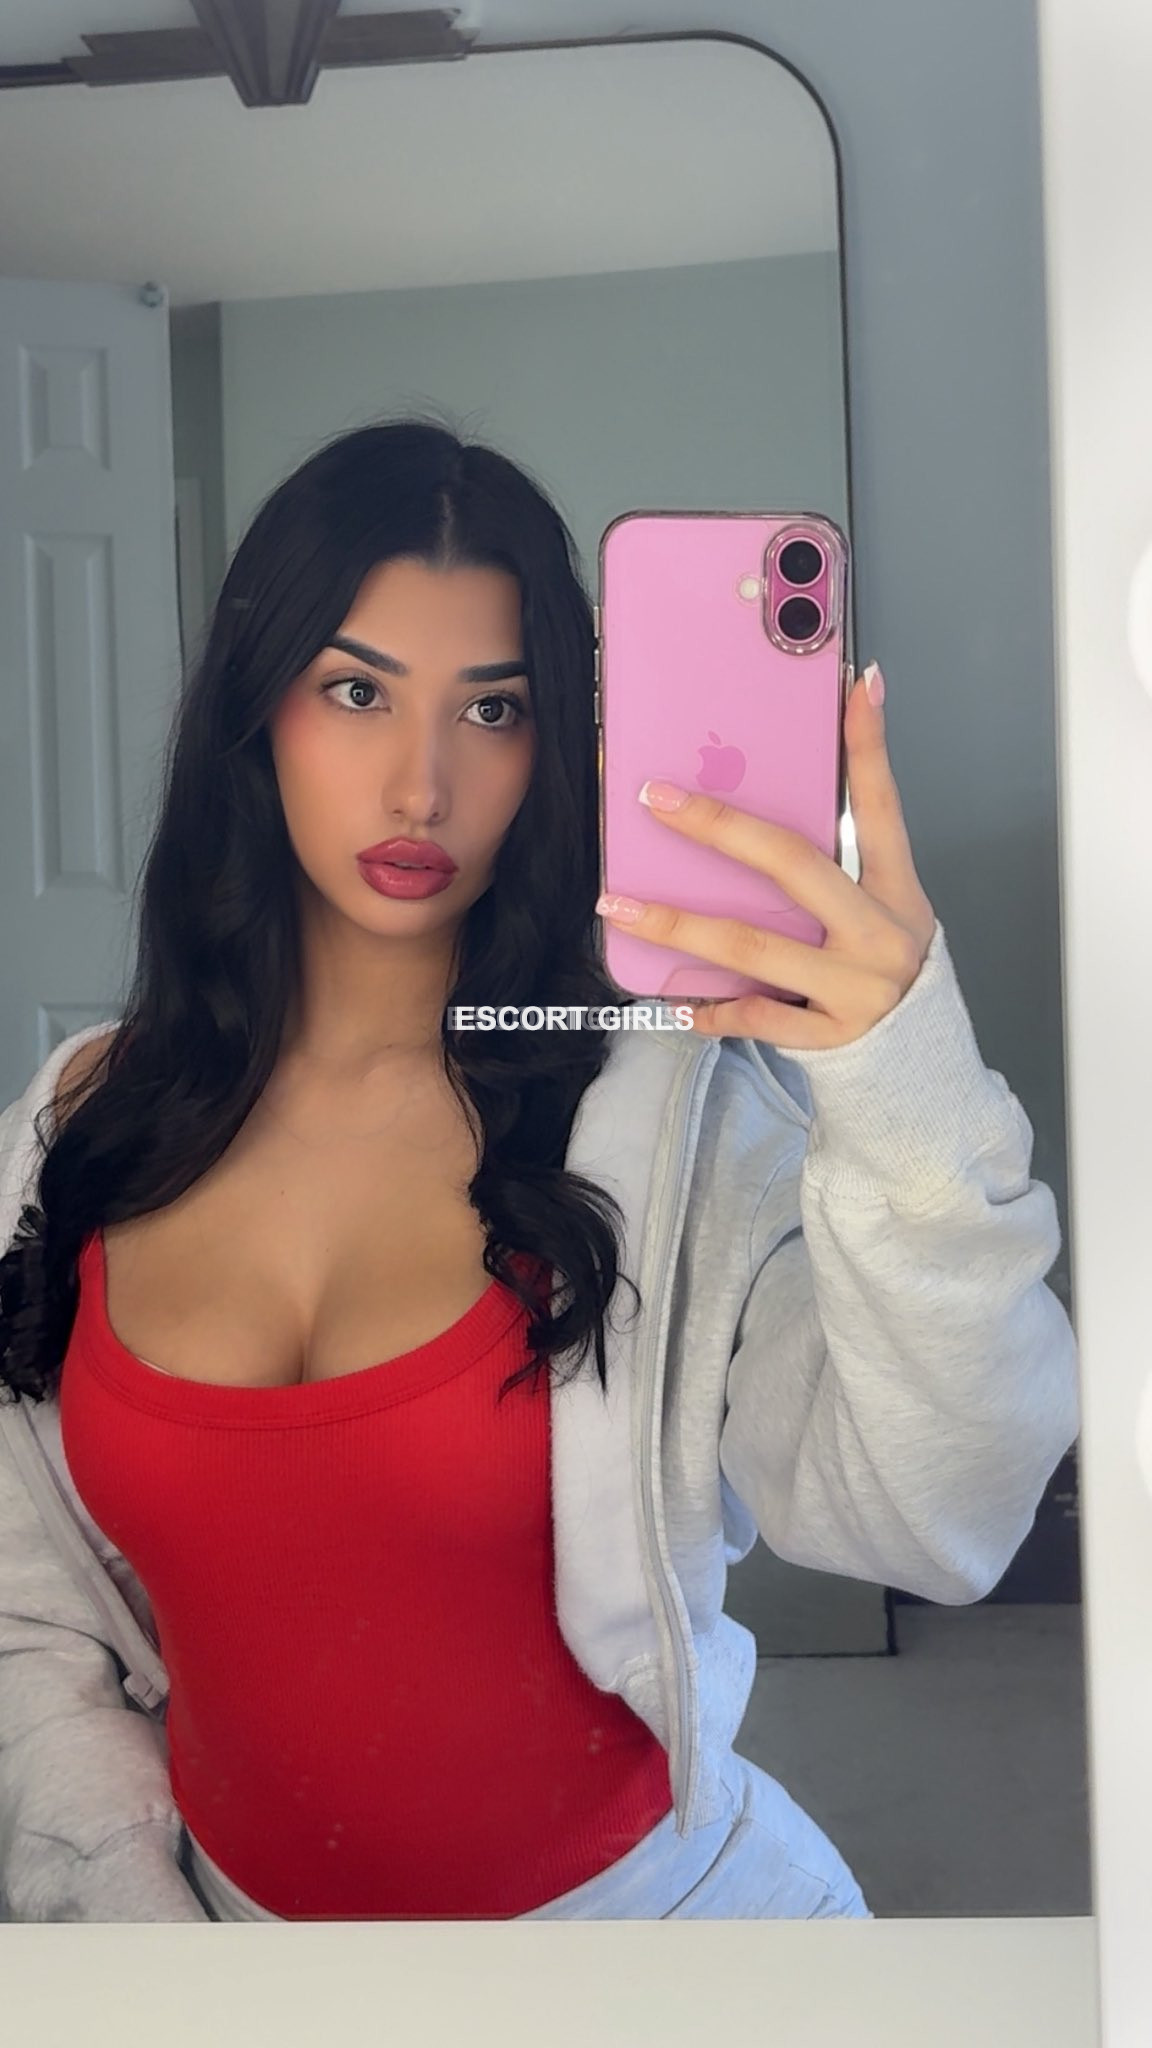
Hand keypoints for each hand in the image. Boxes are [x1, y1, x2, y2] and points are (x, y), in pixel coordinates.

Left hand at [594, 663, 937, 1049]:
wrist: (919, 1069)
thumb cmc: (884, 974)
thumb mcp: (883, 913)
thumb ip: (831, 871)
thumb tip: (747, 825)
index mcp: (896, 891)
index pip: (883, 805)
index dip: (870, 744)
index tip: (856, 683)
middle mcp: (879, 933)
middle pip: (792, 865)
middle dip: (718, 827)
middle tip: (656, 799)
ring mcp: (856, 986)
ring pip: (752, 947)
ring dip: (677, 926)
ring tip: (618, 908)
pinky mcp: (831, 1035)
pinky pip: (754, 1015)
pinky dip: (710, 1008)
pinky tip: (672, 999)